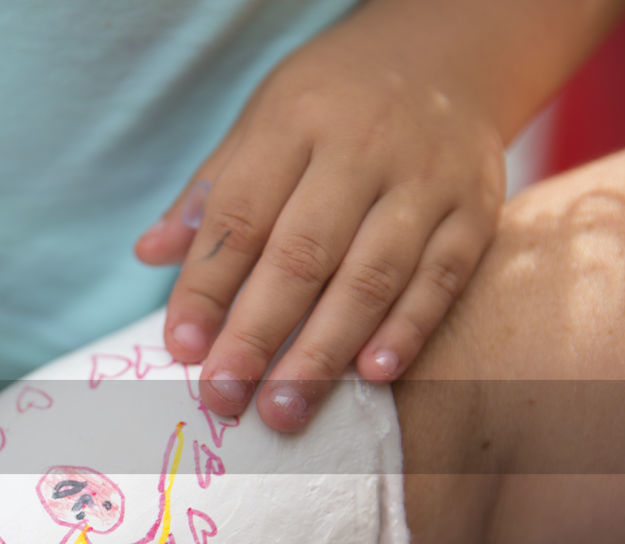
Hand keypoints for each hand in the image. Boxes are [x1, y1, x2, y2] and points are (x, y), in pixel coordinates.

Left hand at [136, 11, 504, 429]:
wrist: (448, 54)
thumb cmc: (332, 104)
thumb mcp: (262, 122)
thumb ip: (211, 194)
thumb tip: (149, 254)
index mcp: (294, 124)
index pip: (240, 216)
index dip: (206, 286)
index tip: (182, 348)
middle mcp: (361, 149)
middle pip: (301, 256)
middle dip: (257, 334)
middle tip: (224, 396)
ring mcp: (425, 180)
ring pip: (370, 277)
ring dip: (323, 352)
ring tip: (284, 408)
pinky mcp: (475, 210)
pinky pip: (440, 279)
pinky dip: (407, 331)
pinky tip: (372, 376)